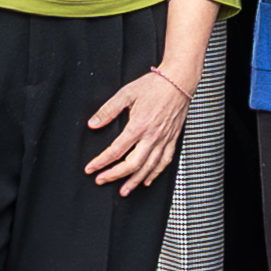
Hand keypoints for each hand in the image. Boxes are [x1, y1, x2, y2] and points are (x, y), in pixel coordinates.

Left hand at [85, 61, 198, 190]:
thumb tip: (93, 123)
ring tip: (124, 190)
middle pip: (132, 164)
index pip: (116, 150)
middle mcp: (152, 136)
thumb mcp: (127, 93)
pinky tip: (148, 180)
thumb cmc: (155, 85)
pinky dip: (156, 173)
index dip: (101, 162)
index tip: (91, 168)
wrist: (179, 80)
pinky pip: (165, 161)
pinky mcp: (172, 139)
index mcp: (139, 125)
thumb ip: (108, 110)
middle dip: (115, 176)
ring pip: (149, 167)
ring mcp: (164, 139)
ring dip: (135, 181)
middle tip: (102, 180)